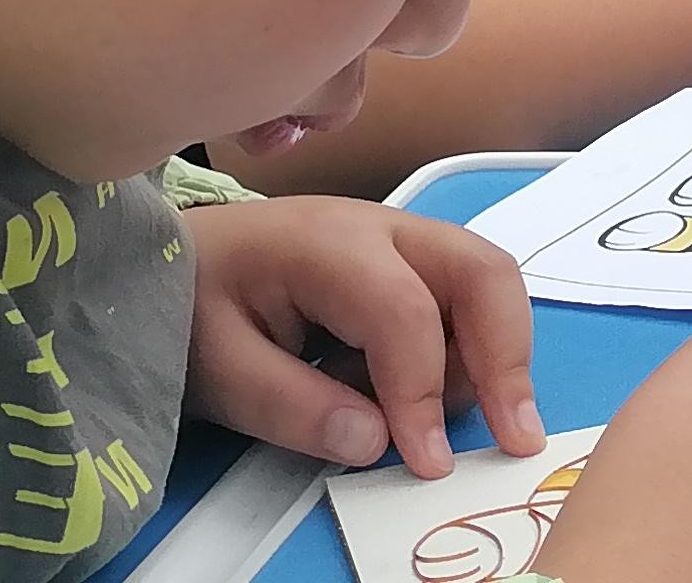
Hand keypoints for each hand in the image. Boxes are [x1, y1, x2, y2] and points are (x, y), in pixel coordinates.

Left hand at [182, 197, 541, 479]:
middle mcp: (382, 229)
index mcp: (325, 245)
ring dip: (487, 360)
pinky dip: (465, 355)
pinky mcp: (410, 265)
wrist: (175, 262)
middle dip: (508, 358)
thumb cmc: (189, 308)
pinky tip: (412, 396)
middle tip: (516, 436)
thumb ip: (290, 406)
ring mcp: (403, 241)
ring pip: (487, 287)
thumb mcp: (217, 368)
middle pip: (483, 273)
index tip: (427, 462)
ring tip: (427, 420)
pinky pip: (465, 302)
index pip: (404, 314)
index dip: (424, 392)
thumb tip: (375, 442)